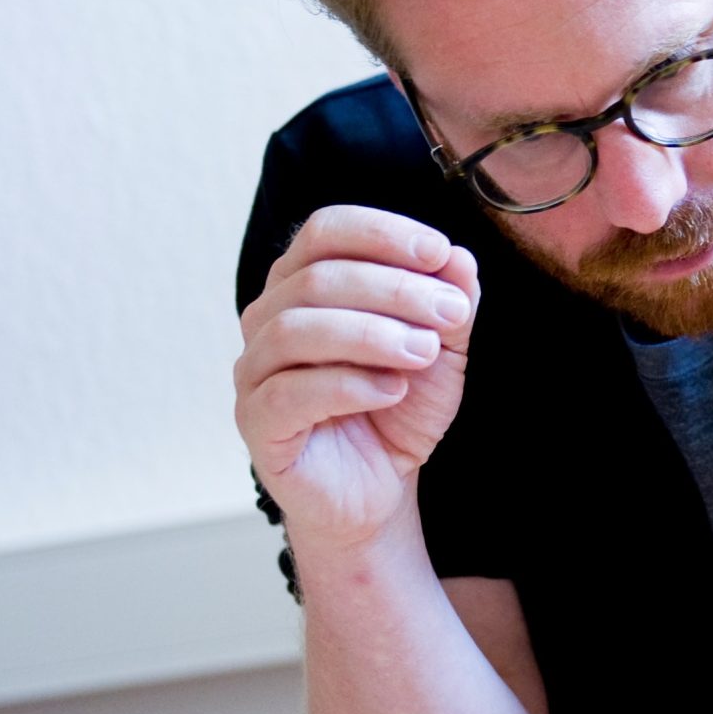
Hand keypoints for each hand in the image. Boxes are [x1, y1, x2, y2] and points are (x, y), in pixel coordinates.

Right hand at [234, 204, 479, 552]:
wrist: (382, 482)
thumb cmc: (400, 402)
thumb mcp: (442, 345)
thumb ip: (450, 299)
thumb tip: (458, 257)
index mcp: (305, 283)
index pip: (326, 231)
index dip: (382, 232)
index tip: (439, 252)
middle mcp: (268, 318)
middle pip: (317, 277)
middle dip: (395, 290)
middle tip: (451, 315)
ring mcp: (255, 370)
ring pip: (295, 329)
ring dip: (371, 334)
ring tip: (423, 353)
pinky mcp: (256, 421)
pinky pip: (288, 392)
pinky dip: (349, 384)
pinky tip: (392, 389)